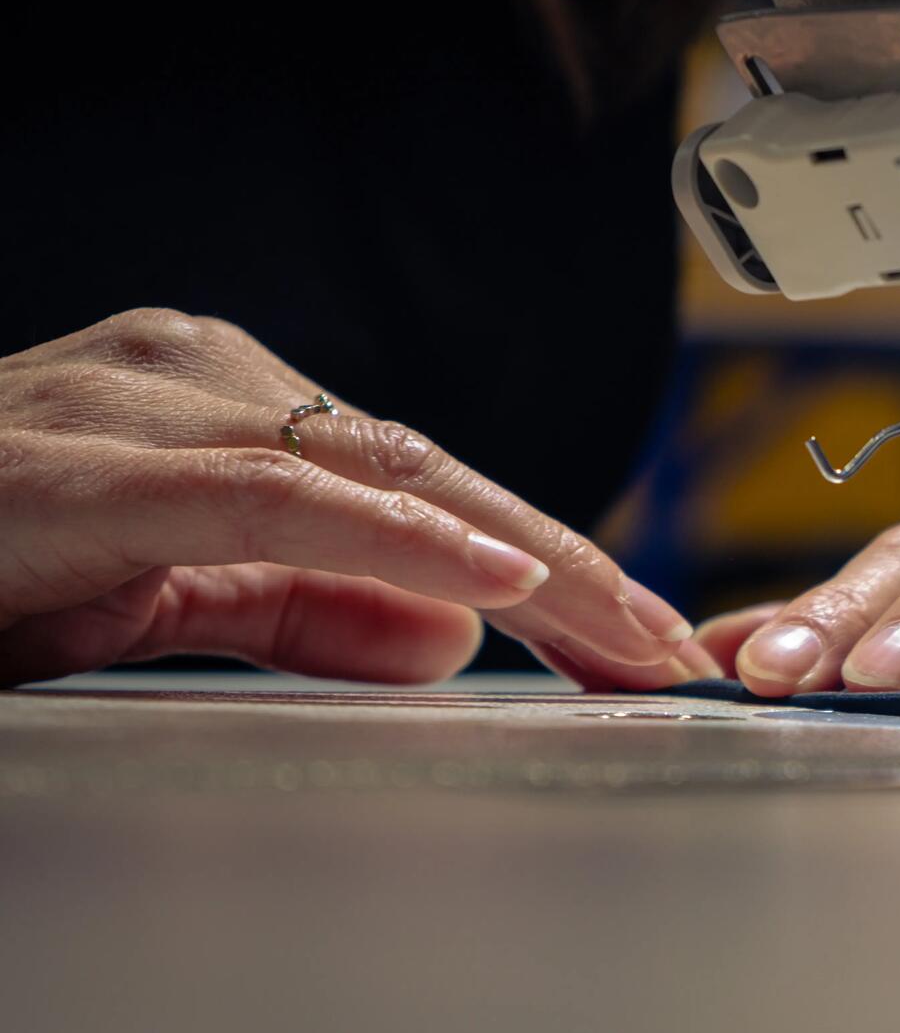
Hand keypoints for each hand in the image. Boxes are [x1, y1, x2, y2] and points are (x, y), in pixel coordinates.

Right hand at [0, 309, 717, 687]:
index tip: (644, 641)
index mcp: (228, 409)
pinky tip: (500, 583)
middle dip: (574, 570)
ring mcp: (147, 401)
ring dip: (531, 562)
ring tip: (631, 638)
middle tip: (675, 653)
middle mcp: (202, 379)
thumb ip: (305, 608)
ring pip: (388, 475)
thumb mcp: (166, 602)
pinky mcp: (92, 460)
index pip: (431, 487)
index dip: (555, 564)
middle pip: (438, 475)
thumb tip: (455, 633)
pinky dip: (401, 540)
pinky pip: (278, 497)